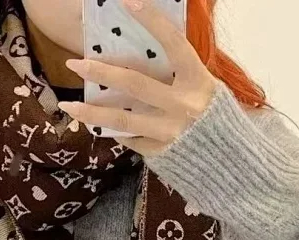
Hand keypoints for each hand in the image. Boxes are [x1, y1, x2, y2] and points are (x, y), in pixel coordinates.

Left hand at [59, 0, 216, 156]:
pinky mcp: (160, 153)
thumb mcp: (205, 89)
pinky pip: (131, 138)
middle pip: (134, 84)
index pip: (172, 44)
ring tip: (68, 105)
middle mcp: (183, 106)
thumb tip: (144, 55)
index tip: (128, 1)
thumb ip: (178, 75)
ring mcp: (169, 132)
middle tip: (76, 64)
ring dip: (91, 112)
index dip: (151, 20)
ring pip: (122, 119)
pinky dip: (115, 131)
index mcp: (198, 82)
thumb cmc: (216, 120)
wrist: (230, 164)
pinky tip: (100, 125)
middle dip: (101, 72)